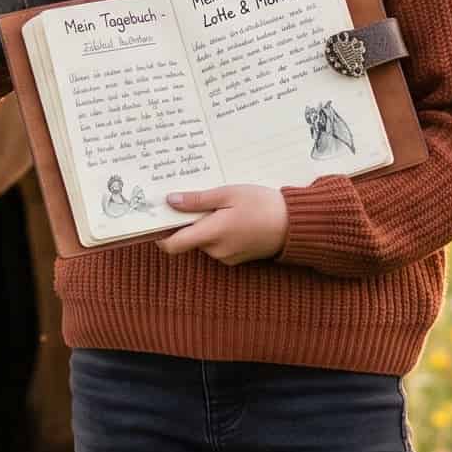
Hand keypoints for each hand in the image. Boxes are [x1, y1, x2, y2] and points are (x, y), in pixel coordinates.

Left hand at [158, 185, 287, 264]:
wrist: (294, 225)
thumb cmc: (262, 205)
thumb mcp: (228, 194)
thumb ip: (197, 200)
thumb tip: (170, 201)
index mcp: (212, 234)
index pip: (173, 245)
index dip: (160, 234)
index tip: (157, 218)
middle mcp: (216, 251)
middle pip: (188, 239)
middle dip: (187, 222)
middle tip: (193, 198)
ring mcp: (227, 257)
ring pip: (203, 241)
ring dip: (204, 225)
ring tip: (218, 203)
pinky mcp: (236, 258)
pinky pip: (217, 244)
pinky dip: (217, 231)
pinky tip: (230, 215)